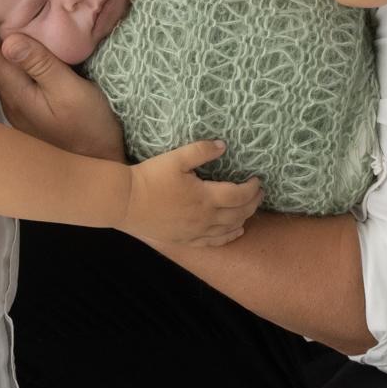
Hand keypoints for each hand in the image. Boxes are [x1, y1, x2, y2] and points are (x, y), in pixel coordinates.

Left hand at [0, 8, 124, 161]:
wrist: (97, 172)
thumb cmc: (89, 129)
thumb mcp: (70, 91)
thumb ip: (42, 64)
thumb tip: (8, 40)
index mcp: (15, 90)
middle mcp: (10, 99)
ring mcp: (19, 109)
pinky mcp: (30, 114)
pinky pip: (5, 79)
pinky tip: (0, 56)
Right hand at [122, 139, 261, 247]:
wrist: (126, 202)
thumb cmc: (151, 178)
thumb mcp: (177, 158)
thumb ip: (202, 151)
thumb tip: (223, 145)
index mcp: (206, 198)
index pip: (239, 195)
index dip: (252, 189)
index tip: (257, 180)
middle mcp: (205, 219)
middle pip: (239, 214)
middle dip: (253, 203)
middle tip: (260, 193)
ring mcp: (196, 232)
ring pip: (229, 229)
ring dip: (244, 219)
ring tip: (251, 209)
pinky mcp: (186, 240)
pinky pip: (214, 242)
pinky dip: (229, 236)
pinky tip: (235, 232)